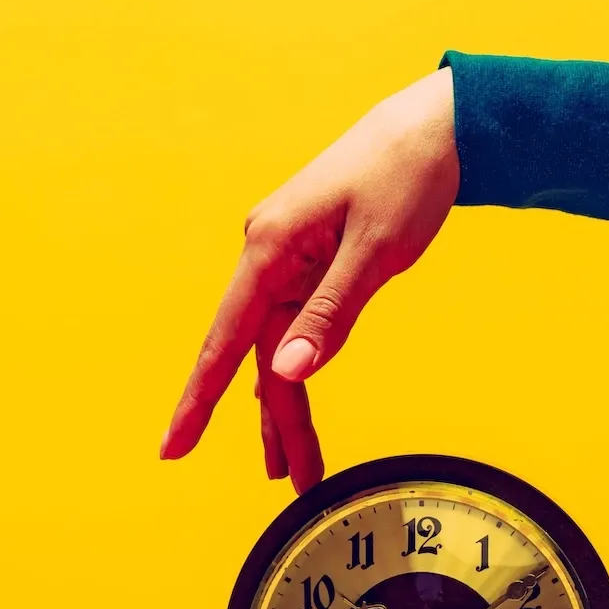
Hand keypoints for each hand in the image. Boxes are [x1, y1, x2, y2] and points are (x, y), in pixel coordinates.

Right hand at [160, 68, 459, 490]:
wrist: (435, 127)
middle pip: (259, 354)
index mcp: (270, 247)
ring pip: (279, 346)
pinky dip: (301, 367)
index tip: (173, 446)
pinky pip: (296, 326)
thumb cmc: (406, 177)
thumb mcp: (376, 251)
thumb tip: (287, 372)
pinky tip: (295, 402)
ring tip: (299, 468)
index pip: (226, 339)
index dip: (199, 398)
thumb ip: (331, 314)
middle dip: (276, 420)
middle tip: (294, 481)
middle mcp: (268, 254)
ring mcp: (288, 259)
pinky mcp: (312, 261)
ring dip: (290, 405)